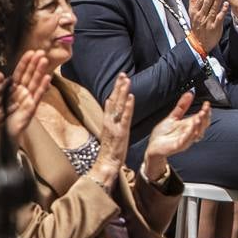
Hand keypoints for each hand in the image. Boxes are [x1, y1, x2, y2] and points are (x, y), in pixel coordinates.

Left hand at [6, 51, 51, 141]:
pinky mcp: (32, 107)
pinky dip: (43, 87)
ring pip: (35, 83)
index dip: (25, 63)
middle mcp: (23, 92)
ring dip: (40, 71)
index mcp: (14, 88)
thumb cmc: (0, 116)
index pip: (20, 72)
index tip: (30, 52)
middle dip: (35, 64)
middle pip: (30, 75)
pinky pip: (38, 96)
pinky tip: (48, 78)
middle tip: (41, 52)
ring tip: (44, 61)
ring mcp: (29, 99)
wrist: (3, 133)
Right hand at [90, 74, 133, 189]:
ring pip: (119, 106)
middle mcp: (110, 121)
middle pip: (114, 100)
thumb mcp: (110, 131)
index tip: (120, 77)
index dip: (116, 89)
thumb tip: (109, 104)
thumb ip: (110, 117)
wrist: (106, 164)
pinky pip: (125, 117)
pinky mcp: (121, 132)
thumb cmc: (110, 149)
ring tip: (126, 80)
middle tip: (123, 73)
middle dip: (119, 86)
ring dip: (123, 92)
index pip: (112, 101)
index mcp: (108, 120)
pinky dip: (128, 106)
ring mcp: (115, 126)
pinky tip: (131, 97)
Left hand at [143, 92, 209, 178]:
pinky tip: (191, 126)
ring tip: (200, 116)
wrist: (153, 145)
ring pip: (197, 133)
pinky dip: (190, 133)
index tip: (207, 103)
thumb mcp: (173, 116)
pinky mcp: (178, 146)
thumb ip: (182, 106)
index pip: (203, 118)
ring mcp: (185, 140)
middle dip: (206, 117)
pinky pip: (187, 140)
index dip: (206, 111)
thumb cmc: (163, 134)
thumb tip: (190, 93)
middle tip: (204, 109)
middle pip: (203, 125)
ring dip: (200, 125)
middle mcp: (190, 133)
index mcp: (189, 125)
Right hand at [187, 0, 227, 52]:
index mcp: (195, 12)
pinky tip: (226, 4)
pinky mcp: (215, 27)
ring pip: (212, 9)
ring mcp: (207, 21)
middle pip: (206, 3)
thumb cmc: (197, 25)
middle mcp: (200, 16)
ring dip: (217, 1)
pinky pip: (219, 17)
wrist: (199, 42)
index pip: (199, 0)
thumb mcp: (192, 12)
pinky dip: (222, 11)